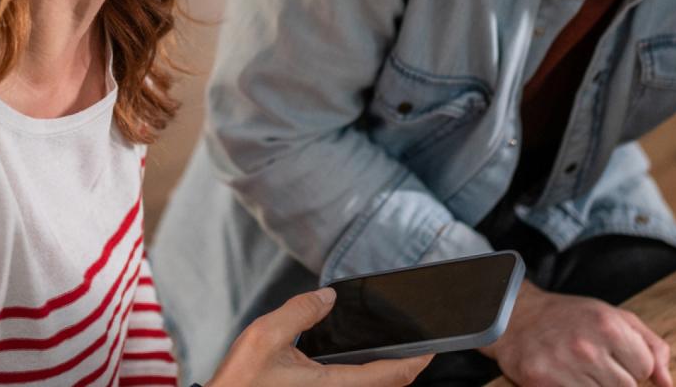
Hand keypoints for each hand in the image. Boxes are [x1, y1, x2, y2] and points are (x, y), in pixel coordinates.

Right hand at [209, 288, 432, 386]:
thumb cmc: (241, 381)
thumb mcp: (266, 335)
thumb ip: (301, 311)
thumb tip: (328, 298)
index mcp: (331, 385)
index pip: (389, 375)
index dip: (416, 362)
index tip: (434, 347)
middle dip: (407, 369)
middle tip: (420, 347)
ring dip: (387, 376)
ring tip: (397, 353)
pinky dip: (367, 378)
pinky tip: (360, 365)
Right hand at [483, 282, 672, 386]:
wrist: (518, 318)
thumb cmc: (570, 317)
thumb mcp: (615, 317)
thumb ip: (650, 345)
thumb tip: (666, 382)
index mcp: (609, 325)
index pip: (644, 368)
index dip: (633, 365)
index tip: (616, 356)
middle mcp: (588, 347)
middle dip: (615, 378)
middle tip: (596, 363)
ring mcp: (564, 367)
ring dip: (595, 386)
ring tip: (580, 369)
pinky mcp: (544, 384)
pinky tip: (567, 377)